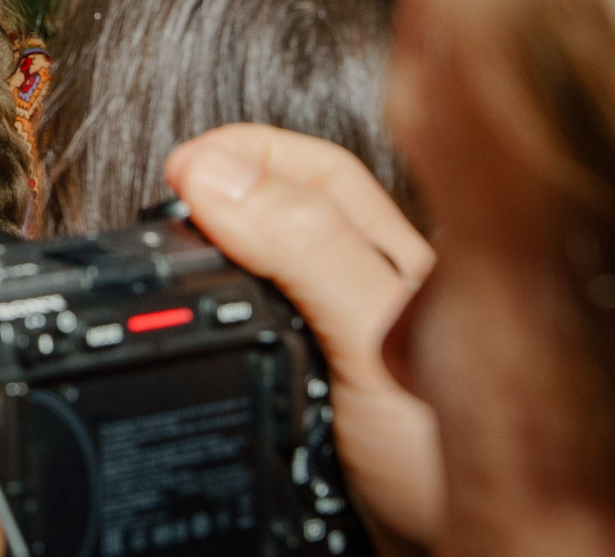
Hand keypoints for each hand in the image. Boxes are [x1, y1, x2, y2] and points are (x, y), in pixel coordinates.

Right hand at [165, 125, 441, 547]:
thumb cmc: (446, 460)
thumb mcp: (370, 333)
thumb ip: (304, 248)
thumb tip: (214, 177)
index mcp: (399, 260)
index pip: (314, 170)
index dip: (243, 154)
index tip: (179, 170)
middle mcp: (378, 298)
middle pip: (294, 209)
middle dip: (226, 191)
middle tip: (168, 207)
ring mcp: (353, 353)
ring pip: (281, 273)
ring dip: (227, 253)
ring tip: (182, 252)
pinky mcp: (327, 406)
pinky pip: (267, 339)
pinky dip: (229, 320)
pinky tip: (215, 330)